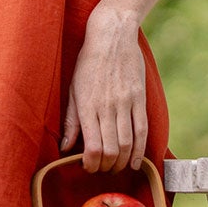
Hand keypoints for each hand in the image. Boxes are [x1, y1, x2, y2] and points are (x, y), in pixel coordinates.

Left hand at [61, 6, 147, 170]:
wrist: (112, 36)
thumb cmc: (88, 63)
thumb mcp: (73, 89)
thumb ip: (71, 121)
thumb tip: (66, 148)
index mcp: (87, 106)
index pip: (92, 147)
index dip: (92, 164)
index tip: (89, 167)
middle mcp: (106, 107)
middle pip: (111, 150)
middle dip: (107, 166)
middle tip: (103, 170)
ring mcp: (125, 103)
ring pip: (127, 143)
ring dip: (123, 162)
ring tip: (118, 167)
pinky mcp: (139, 99)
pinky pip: (142, 130)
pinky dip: (140, 150)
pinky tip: (136, 161)